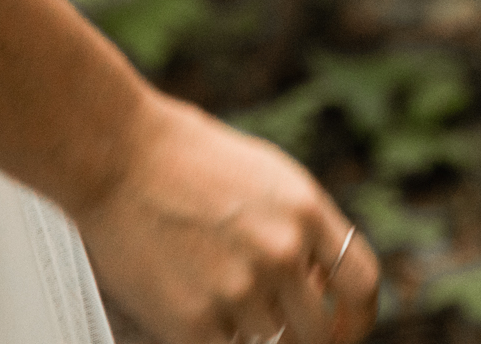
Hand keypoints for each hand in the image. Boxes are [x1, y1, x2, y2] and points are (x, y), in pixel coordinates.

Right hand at [75, 95, 379, 343]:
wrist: (117, 155)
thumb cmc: (186, 162)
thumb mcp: (268, 179)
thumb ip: (302, 228)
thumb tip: (319, 282)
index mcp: (306, 211)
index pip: (362, 284)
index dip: (360, 318)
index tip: (345, 328)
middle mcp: (282, 251)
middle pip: (320, 331)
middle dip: (305, 334)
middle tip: (280, 324)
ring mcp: (239, 288)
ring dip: (254, 334)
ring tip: (225, 303)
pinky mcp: (193, 321)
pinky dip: (216, 341)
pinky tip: (200, 314)